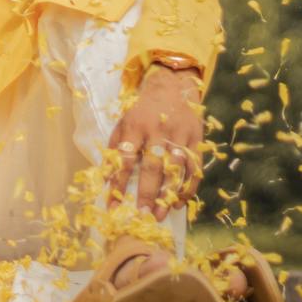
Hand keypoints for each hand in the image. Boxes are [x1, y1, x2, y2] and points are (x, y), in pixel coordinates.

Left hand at [107, 66, 204, 219]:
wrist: (172, 86)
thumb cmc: (142, 110)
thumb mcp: (122, 122)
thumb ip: (114, 149)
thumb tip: (105, 180)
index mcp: (135, 126)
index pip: (125, 158)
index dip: (118, 183)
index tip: (113, 206)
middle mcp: (158, 130)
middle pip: (153, 166)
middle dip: (147, 193)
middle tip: (142, 215)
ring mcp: (180, 135)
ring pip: (176, 169)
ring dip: (169, 194)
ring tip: (161, 214)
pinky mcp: (196, 139)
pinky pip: (194, 168)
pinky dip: (188, 187)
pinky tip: (180, 202)